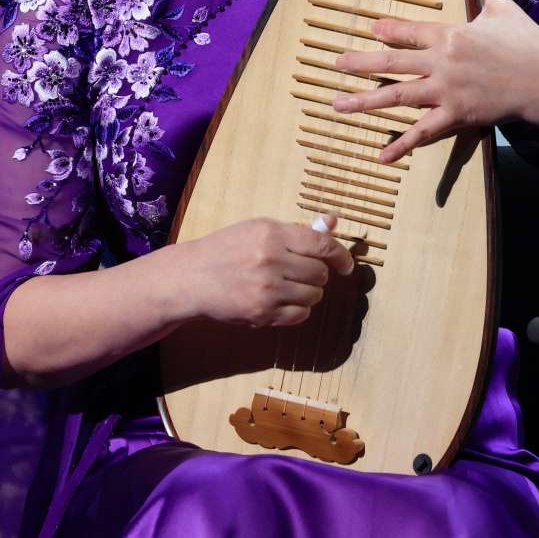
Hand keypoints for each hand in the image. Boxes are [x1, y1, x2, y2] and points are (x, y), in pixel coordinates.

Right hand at [179, 216, 354, 327]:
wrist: (193, 277)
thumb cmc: (228, 248)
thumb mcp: (259, 229)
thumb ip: (298, 230)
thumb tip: (333, 222)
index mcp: (272, 234)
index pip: (322, 245)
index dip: (341, 256)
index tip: (346, 265)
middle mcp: (271, 261)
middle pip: (320, 273)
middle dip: (318, 274)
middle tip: (302, 273)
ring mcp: (267, 290)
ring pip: (314, 296)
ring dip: (309, 292)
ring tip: (290, 286)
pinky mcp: (262, 314)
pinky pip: (301, 315)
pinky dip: (299, 310)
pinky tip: (283, 301)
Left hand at [330, 0, 538, 164]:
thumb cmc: (528, 42)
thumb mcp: (504, 9)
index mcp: (450, 33)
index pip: (409, 31)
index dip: (387, 30)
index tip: (370, 29)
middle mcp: (441, 61)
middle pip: (392, 62)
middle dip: (360, 63)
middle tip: (337, 64)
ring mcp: (446, 91)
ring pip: (396, 96)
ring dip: (364, 101)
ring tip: (338, 105)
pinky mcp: (456, 115)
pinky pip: (424, 132)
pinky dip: (402, 145)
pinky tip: (382, 155)